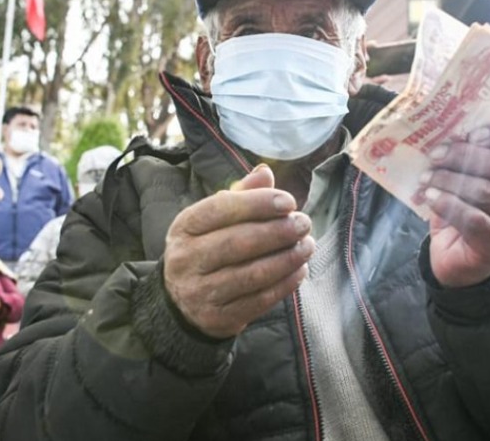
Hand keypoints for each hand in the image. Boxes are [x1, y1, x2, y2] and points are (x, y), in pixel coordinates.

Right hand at [164, 165, 314, 338]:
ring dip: (287, 258)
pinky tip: (300, 269)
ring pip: (252, 274)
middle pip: (239, 243)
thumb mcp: (213, 219)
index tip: (289, 201)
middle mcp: (186, 260)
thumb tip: (264, 172)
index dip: (258, 203)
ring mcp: (201, 292)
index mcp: (184, 228)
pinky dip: (285, 284)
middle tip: (304, 223)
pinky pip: (260, 300)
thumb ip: (239, 195)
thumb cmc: (206, 248)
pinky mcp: (219, 317)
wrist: (181, 302)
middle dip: (278, 231)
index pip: (221, 209)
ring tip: (308, 245)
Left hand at [422, 124, 489, 287]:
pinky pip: (475, 219)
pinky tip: (431, 198)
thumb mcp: (469, 177)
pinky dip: (449, 204)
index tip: (470, 135)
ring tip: (427, 178)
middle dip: (464, 156)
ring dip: (450, 181)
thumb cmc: (464, 208)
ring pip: (486, 192)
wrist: (457, 257)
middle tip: (435, 156)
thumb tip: (448, 133)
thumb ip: (468, 155)